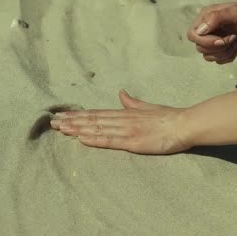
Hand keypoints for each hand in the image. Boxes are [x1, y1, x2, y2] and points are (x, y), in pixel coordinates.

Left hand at [49, 90, 191, 154]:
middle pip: (92, 120)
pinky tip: (81, 138)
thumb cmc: (169, 117)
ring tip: (61, 129)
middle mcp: (122, 120)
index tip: (62, 115)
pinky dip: (95, 139)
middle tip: (52, 122)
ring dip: (78, 129)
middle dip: (72, 121)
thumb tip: (120, 93)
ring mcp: (127, 131)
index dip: (78, 115)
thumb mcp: (148, 107)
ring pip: (97, 129)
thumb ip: (132, 103)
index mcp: (125, 113)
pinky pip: (111, 141)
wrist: (184, 124)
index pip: (97, 114)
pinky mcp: (133, 142)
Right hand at [186, 0, 236, 63]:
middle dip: (218, 48)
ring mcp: (215, 38)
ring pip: (208, 56)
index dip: (205, 41)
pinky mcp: (224, 48)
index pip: (193, 35)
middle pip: (200, 47)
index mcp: (206, 17)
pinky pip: (218, 60)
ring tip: (236, 41)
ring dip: (224, 53)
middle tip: (234, 38)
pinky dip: (228, 57)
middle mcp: (208, 28)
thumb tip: (199, 31)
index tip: (223, 40)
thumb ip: (216, 18)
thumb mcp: (235, 12)